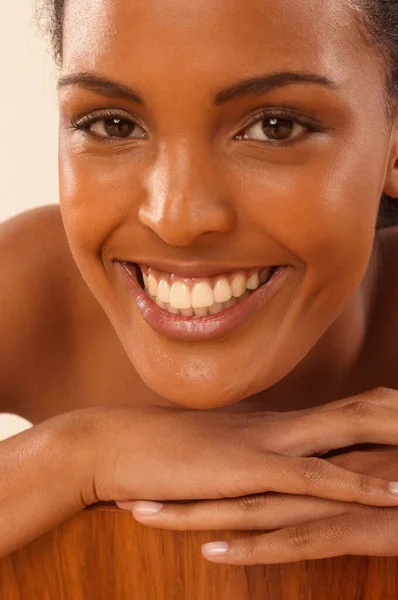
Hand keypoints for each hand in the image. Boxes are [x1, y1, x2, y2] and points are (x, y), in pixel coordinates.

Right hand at [115, 387, 397, 563]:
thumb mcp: (223, 451)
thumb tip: (279, 464)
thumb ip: (257, 455)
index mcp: (281, 422)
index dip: (391, 408)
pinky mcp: (248, 471)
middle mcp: (283, 425)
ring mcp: (267, 445)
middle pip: (363, 409)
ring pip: (347, 433)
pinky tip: (393, 495)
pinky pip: (312, 479)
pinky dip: (356, 486)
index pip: (352, 407)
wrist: (119, 444)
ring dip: (397, 440)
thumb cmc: (170, 451)